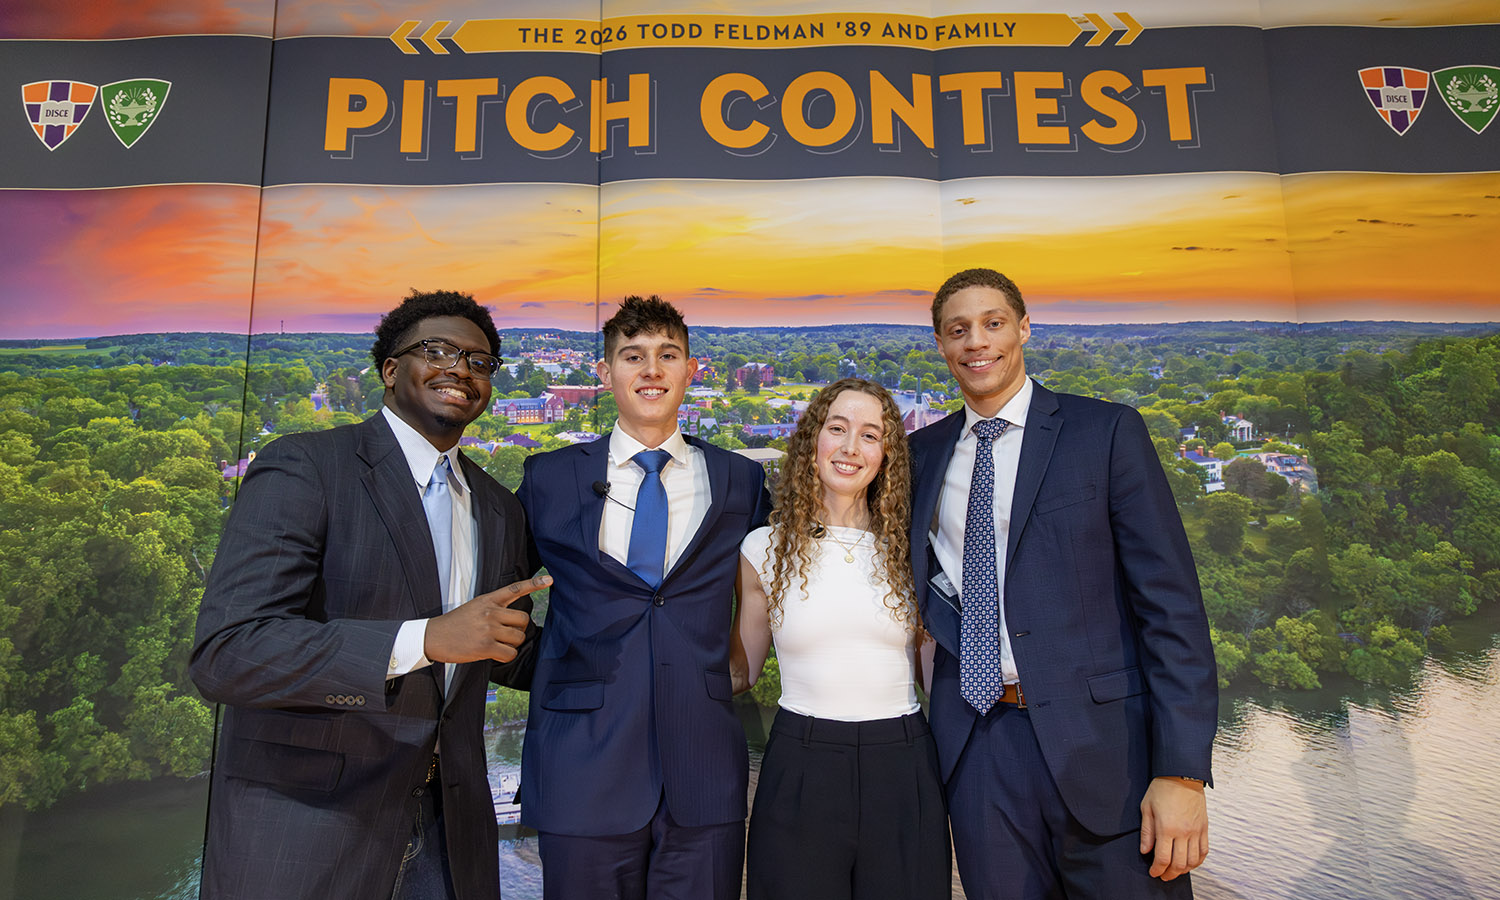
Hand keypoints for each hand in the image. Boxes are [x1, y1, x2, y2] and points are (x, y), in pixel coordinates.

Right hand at [424, 575, 550, 663]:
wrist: (433, 637)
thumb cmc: (455, 624)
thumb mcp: (474, 607)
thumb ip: (493, 608)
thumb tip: (515, 620)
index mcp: (487, 600)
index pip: (514, 588)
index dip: (534, 583)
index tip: (550, 579)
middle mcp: (490, 612)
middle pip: (523, 619)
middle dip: (519, 629)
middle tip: (506, 634)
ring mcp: (488, 629)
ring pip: (518, 637)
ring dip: (512, 644)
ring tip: (497, 644)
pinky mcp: (485, 646)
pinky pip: (510, 653)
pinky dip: (506, 656)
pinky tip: (494, 654)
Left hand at [1139, 776, 1208, 880]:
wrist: (1182, 775)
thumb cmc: (1162, 789)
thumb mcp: (1146, 808)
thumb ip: (1147, 832)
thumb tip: (1145, 851)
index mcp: (1167, 828)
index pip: (1163, 858)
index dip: (1157, 869)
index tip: (1153, 872)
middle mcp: (1183, 832)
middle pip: (1179, 864)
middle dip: (1169, 874)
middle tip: (1163, 875)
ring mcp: (1196, 831)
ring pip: (1193, 861)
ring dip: (1183, 870)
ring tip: (1175, 870)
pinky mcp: (1204, 828)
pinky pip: (1204, 851)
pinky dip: (1198, 861)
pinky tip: (1190, 863)